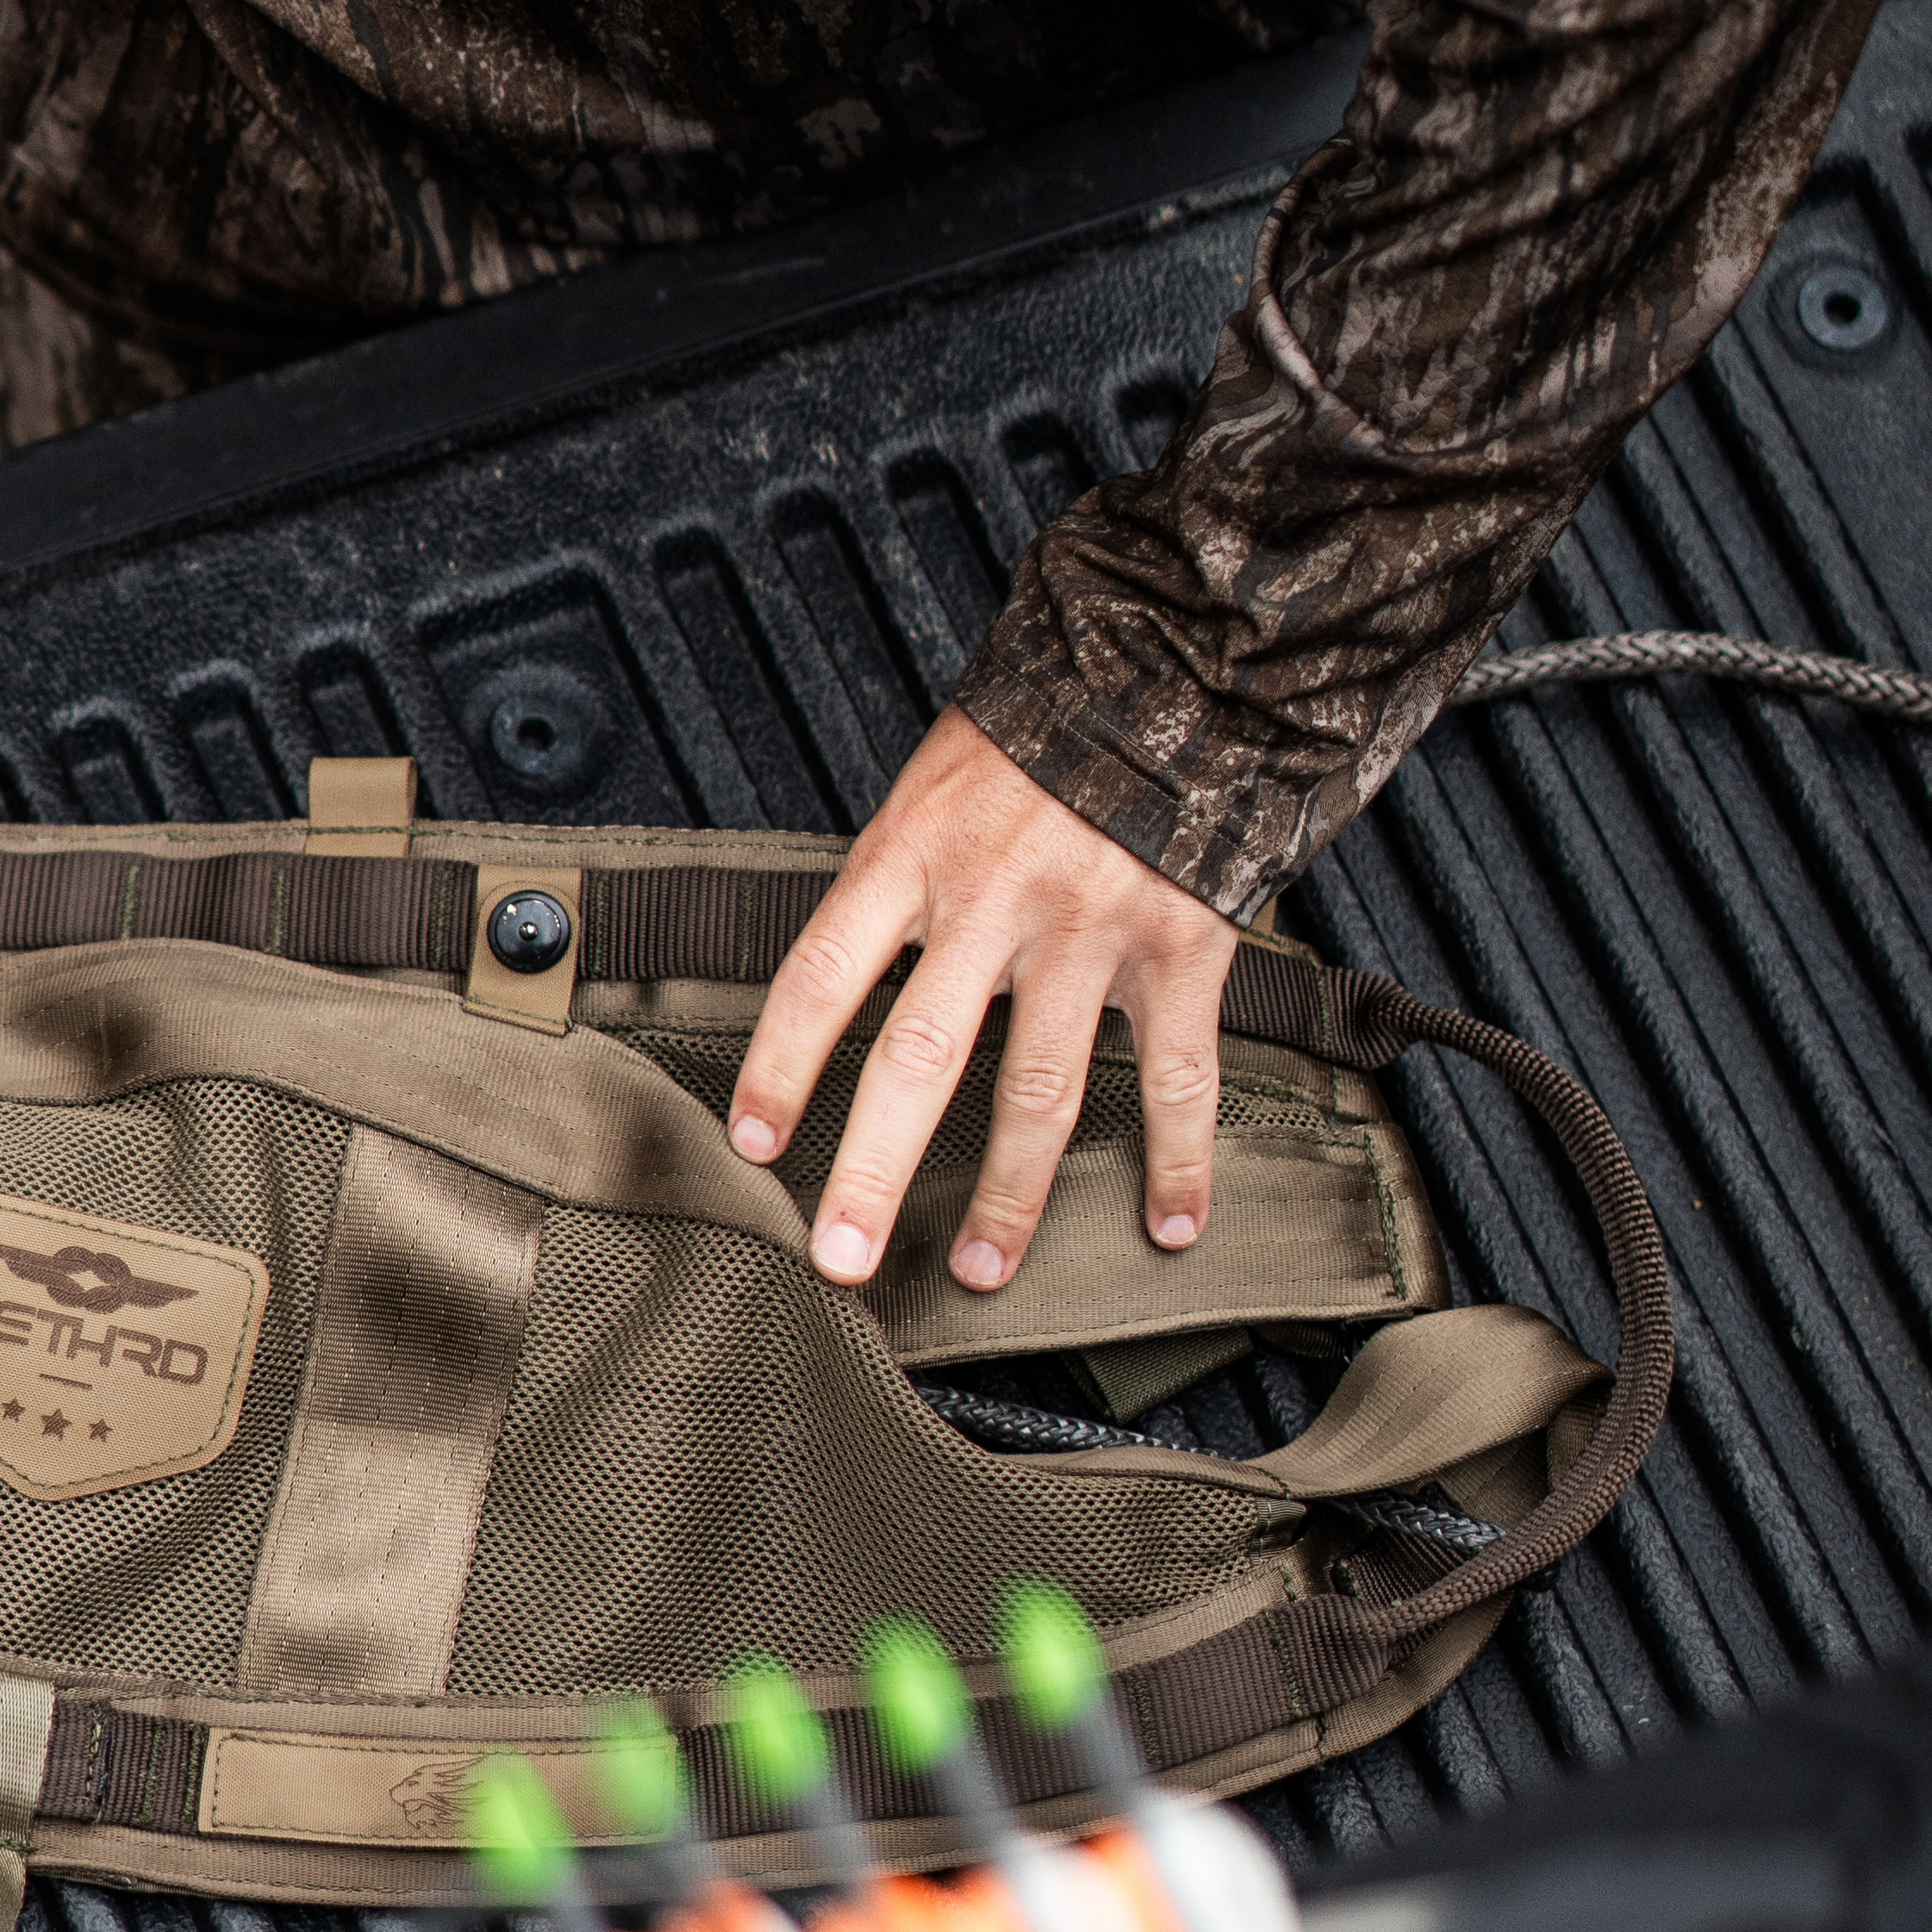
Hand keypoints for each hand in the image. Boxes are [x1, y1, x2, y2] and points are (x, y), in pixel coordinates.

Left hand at [728, 710, 1236, 1294]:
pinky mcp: (1180, 947)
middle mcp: (994, 898)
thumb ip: (897, 882)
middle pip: (921, 1057)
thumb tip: (845, 992)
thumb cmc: (1043, 728)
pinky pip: (1179, 1072)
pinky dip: (1180, 1158)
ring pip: (1039, 1089)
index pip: (824, 972)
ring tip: (981, 1268)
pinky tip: (1171, 1225)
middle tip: (842, 1257)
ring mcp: (1089, 929)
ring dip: (1009, 1195)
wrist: (1177, 662)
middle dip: (874, 1168)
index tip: (751, 1142)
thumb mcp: (935, 780)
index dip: (780, 1064)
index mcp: (914, 851)